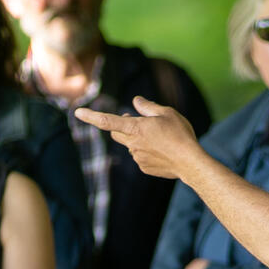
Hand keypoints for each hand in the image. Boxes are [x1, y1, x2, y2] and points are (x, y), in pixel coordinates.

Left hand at [73, 97, 202, 180]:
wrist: (191, 163)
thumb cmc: (181, 134)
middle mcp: (133, 144)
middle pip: (116, 133)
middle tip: (138, 122)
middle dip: (122, 127)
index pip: (107, 121)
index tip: (77, 112)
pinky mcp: (144, 167)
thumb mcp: (167, 113)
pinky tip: (163, 151)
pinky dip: (147, 151)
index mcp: (136, 128)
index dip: (91, 116)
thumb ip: (148, 107)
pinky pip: (140, 156)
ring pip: (130, 145)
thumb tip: (135, 101)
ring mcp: (137, 157)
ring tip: (160, 138)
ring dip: (138, 139)